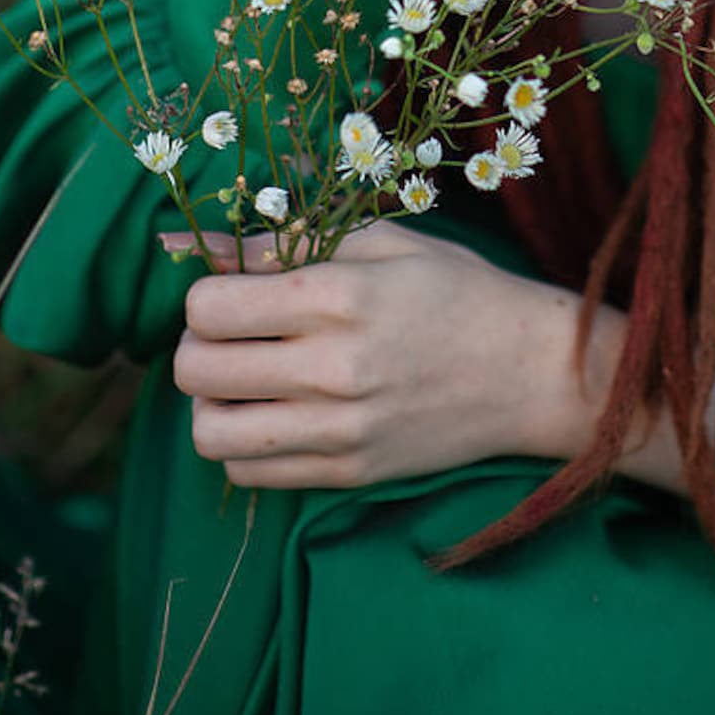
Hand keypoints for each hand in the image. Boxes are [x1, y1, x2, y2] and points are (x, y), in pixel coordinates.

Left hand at [166, 219, 573, 490]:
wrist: (528, 370)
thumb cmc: (454, 289)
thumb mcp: (379, 242)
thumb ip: (282, 240)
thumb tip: (186, 243)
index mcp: (338, 297)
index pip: (208, 307)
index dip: (205, 295)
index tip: (233, 292)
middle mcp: (332, 369)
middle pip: (195, 370)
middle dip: (196, 346)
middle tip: (229, 336)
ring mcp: (339, 431)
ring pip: (209, 434)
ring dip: (211, 403)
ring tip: (243, 381)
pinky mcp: (346, 473)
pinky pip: (248, 474)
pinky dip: (243, 445)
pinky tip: (275, 414)